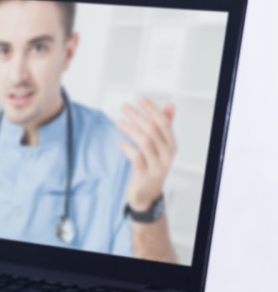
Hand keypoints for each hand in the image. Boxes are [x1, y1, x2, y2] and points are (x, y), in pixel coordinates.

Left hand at [118, 97, 176, 211]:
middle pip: (153, 130)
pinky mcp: (146, 175)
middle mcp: (167, 154)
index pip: (164, 122)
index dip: (152, 109)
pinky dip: (127, 148)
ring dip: (130, 129)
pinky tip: (120, 143)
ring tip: (119, 122)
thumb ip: (164, 126)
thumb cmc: (152, 164)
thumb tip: (170, 105)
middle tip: (124, 107)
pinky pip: (136, 158)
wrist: (147, 194)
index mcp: (171, 144)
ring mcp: (158, 165)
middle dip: (137, 116)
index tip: (139, 98)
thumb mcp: (160, 146)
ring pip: (145, 141)